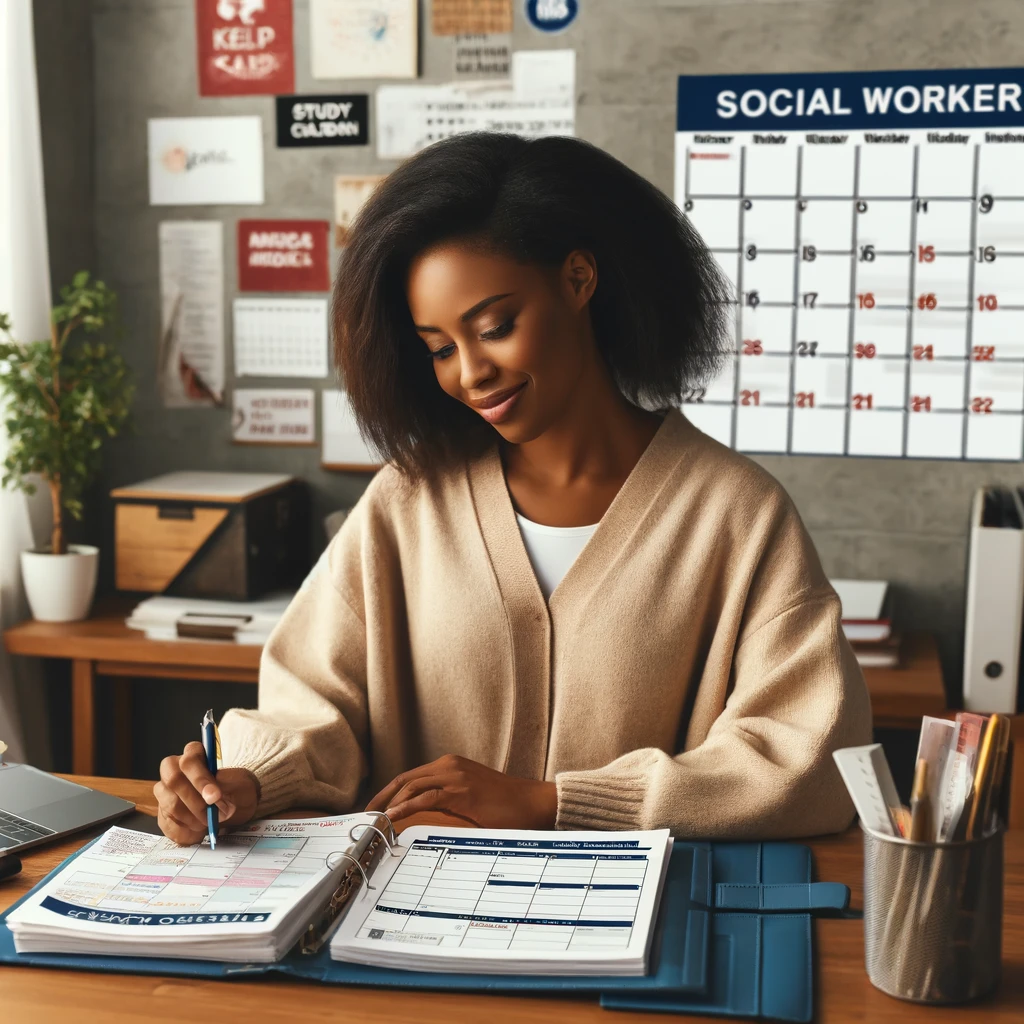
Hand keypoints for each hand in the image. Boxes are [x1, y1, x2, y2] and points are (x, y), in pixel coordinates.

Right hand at [154, 742, 260, 845]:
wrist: (231, 804)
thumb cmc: (234, 789)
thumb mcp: (239, 785)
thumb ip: (228, 790)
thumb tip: (218, 802)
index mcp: (194, 754)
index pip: (189, 761)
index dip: (200, 779)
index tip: (215, 796)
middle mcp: (174, 769)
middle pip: (173, 781)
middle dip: (195, 802)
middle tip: (212, 815)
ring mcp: (165, 792)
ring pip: (170, 805)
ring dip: (193, 818)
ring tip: (210, 822)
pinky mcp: (163, 813)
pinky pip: (168, 825)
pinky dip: (186, 832)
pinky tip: (200, 832)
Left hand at [366, 754, 557, 830]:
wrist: (533, 802)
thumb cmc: (506, 804)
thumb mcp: (471, 796)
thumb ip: (449, 798)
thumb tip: (426, 817)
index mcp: (451, 764)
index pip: (411, 776)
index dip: (389, 792)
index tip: (375, 809)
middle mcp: (449, 765)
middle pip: (404, 779)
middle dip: (381, 797)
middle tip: (366, 816)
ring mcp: (455, 776)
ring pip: (411, 786)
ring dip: (389, 804)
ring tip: (375, 821)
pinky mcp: (461, 792)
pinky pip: (426, 798)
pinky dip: (406, 807)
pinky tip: (394, 817)